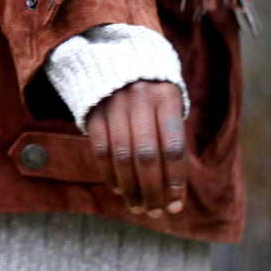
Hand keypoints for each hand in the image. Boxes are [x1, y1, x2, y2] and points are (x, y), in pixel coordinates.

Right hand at [85, 80, 185, 217]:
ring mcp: (114, 104)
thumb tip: (174, 190)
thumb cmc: (152, 92)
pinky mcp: (94, 111)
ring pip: (122, 156)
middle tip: (156, 212)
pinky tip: (119, 189)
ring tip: (139, 207)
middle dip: (153, 189)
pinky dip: (109, 174)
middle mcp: (140, 100)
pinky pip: (101, 149)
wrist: (117, 58)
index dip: (175, 180)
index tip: (176, 205)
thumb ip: (172, 137)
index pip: (173, 147)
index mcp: (166, 97)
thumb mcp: (169, 103)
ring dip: (131, 188)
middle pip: (147, 156)